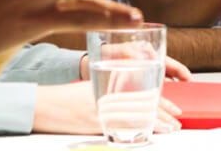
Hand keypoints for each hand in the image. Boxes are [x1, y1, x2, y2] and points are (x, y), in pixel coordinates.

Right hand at [32, 80, 182, 133]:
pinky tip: (147, 135)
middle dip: (163, 115)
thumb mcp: (93, 88)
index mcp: (110, 86)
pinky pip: (120, 128)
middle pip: (143, 105)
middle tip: (177, 122)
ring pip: (136, 117)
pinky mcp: (94, 124)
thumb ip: (113, 90)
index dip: (161, 102)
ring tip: (170, 129)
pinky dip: (136, 132)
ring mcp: (102, 111)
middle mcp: (109, 97)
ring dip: (156, 124)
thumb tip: (135, 99)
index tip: (175, 109)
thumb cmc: (66, 97)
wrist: (43, 104)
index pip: (142, 93)